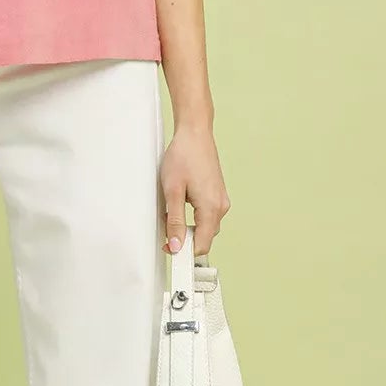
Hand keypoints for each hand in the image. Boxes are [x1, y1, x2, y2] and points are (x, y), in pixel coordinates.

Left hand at [159, 121, 229, 257]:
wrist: (195, 133)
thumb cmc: (183, 156)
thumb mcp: (172, 191)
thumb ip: (174, 221)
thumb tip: (175, 245)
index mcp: (211, 208)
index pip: (202, 245)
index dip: (184, 251)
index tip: (170, 251)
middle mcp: (221, 206)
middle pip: (204, 237)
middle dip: (185, 239)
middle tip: (165, 231)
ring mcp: (221, 199)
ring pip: (206, 226)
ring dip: (188, 227)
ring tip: (170, 213)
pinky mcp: (217, 194)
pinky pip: (207, 214)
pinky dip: (194, 216)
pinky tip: (180, 204)